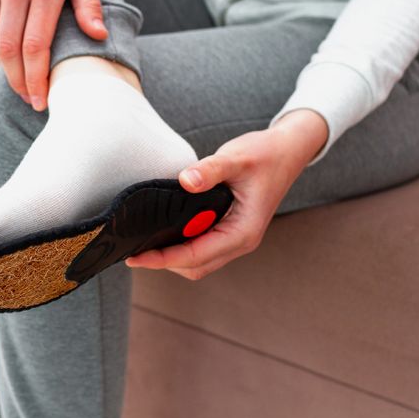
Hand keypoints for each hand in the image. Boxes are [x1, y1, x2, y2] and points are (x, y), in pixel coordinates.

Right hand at [0, 0, 107, 110]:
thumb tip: (98, 36)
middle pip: (9, 49)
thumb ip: (88, 4)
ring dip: (3, 67)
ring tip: (19, 80)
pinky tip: (8, 54)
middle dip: (19, 82)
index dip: (37, 79)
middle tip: (31, 99)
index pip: (36, 45)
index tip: (43, 100)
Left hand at [125, 109, 328, 279]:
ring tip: (142, 241)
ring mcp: (235, 238)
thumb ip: (211, 170)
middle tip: (131, 249)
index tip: (135, 257)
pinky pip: (202, 247)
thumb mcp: (237, 158)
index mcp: (243, 232)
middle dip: (162, 262)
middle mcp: (240, 241)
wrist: (288, 150)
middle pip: (194, 266)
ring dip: (171, 256)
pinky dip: (181, 244)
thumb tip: (185, 180)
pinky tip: (162, 228)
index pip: (195, 256)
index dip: (162, 259)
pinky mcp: (229, 230)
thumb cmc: (266, 154)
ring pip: (198, 261)